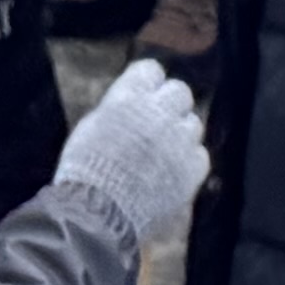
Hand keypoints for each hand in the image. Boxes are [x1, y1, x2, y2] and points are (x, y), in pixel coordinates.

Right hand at [54, 55, 212, 241]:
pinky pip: (200, 155)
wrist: (97, 214)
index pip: (151, 70)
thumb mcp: (92, 127)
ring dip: (180, 134)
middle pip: (180, 92)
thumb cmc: (85, 170)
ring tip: (162, 154)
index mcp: (129, 97)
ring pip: (193, 124)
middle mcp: (159, 112)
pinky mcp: (192, 169)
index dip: (146, 85)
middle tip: (157, 123)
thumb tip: (133, 105)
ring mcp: (179, 141)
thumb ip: (119, 109)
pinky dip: (188, 162)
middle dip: (169, 105)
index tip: (141, 97)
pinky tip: (172, 173)